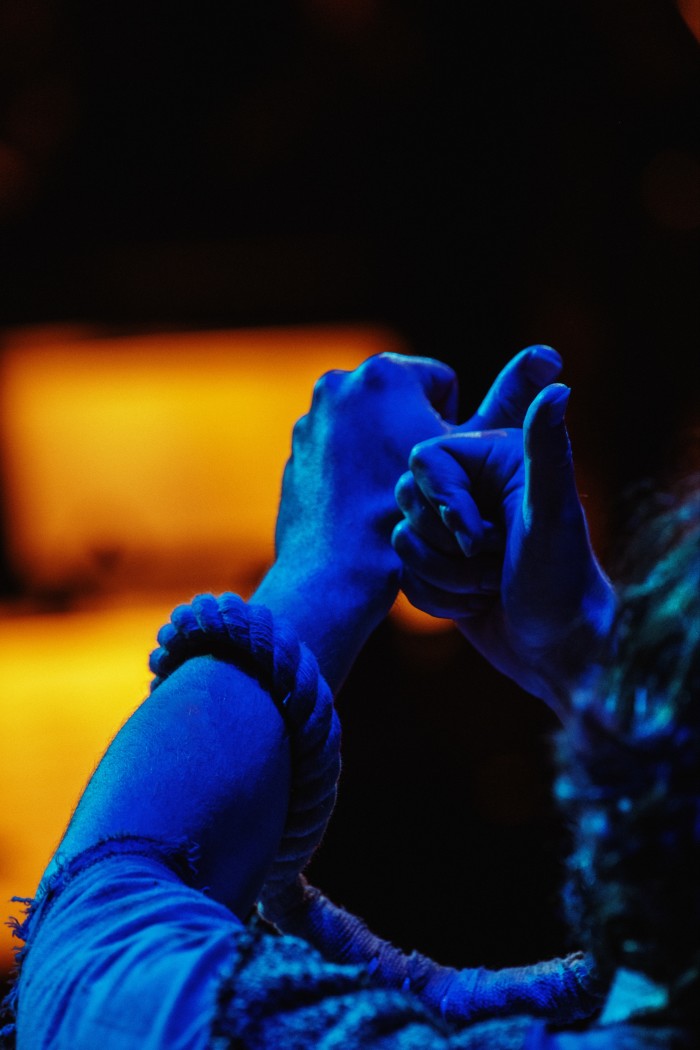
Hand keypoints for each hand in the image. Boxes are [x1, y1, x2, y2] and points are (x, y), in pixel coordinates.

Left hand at [256, 346, 562, 690]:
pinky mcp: (294, 451)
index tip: (451, 468)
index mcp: (385, 372)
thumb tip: (551, 356)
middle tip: (426, 487)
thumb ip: (512, 400)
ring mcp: (310, 417)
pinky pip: (339, 454)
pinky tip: (365, 508)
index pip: (441, 386)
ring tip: (395, 499)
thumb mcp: (472, 452)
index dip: (456, 429)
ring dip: (386, 454)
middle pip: (402, 406)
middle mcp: (339, 383)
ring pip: (371, 431)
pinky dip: (354, 473)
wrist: (341, 573)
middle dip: (415, 437)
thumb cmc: (417, 514)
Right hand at [392, 383, 615, 719]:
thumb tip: (559, 387)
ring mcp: (452, 530)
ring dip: (445, 576)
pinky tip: (477, 603)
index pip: (424, 459)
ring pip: (401, 541)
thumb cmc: (561, 582)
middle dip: (445, 545)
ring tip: (489, 585)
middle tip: (492, 560)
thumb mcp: (551, 514)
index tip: (480, 536)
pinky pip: (403, 574)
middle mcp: (471, 488)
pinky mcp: (438, 566)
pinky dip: (437, 597)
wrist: (557, 651)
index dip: (443, 502)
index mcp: (495, 459)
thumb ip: (547, 451)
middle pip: (405, 498)